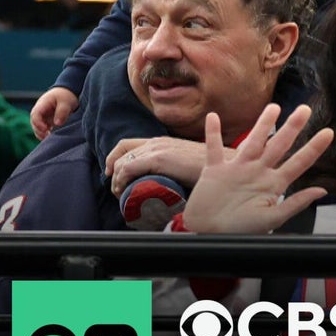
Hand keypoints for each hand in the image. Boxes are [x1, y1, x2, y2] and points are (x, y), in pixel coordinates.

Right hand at [30, 87, 77, 138]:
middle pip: (34, 122)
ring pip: (38, 127)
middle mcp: (40, 111)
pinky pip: (44, 129)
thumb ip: (62, 112)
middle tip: (48, 137)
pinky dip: (46, 134)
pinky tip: (51, 138)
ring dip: (42, 134)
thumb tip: (57, 123)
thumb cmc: (66, 96)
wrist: (68, 93)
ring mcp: (43, 116)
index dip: (38, 123)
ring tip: (49, 139)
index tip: (46, 129)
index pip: (35, 115)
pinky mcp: (47, 121)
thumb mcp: (66, 102)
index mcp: (42, 104)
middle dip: (39, 131)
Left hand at [106, 137, 236, 196]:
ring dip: (116, 179)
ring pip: (122, 162)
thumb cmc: (209, 168)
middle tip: (115, 188)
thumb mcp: (185, 164)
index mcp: (162, 141)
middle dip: (112, 170)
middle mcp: (156, 142)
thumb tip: (165, 183)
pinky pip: (128, 168)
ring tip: (120, 194)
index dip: (114, 158)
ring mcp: (157, 149)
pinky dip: (121, 181)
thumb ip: (172, 168)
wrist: (223, 164)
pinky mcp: (159, 159)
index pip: (127, 144)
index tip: (112, 173)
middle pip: (121, 151)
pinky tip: (123, 192)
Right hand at [181, 104, 333, 233]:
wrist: (209, 235)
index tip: (328, 133)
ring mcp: (237, 169)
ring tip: (274, 108)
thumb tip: (322, 191)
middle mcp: (258, 172)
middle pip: (278, 145)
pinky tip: (214, 117)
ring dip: (262, 125)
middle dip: (292, 127)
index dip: (313, 148)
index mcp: (274, 184)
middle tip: (305, 109)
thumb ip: (296, 204)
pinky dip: (212, 133)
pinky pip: (214, 149)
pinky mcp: (215, 171)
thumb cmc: (240, 230)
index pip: (299, 163)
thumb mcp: (272, 219)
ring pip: (252, 142)